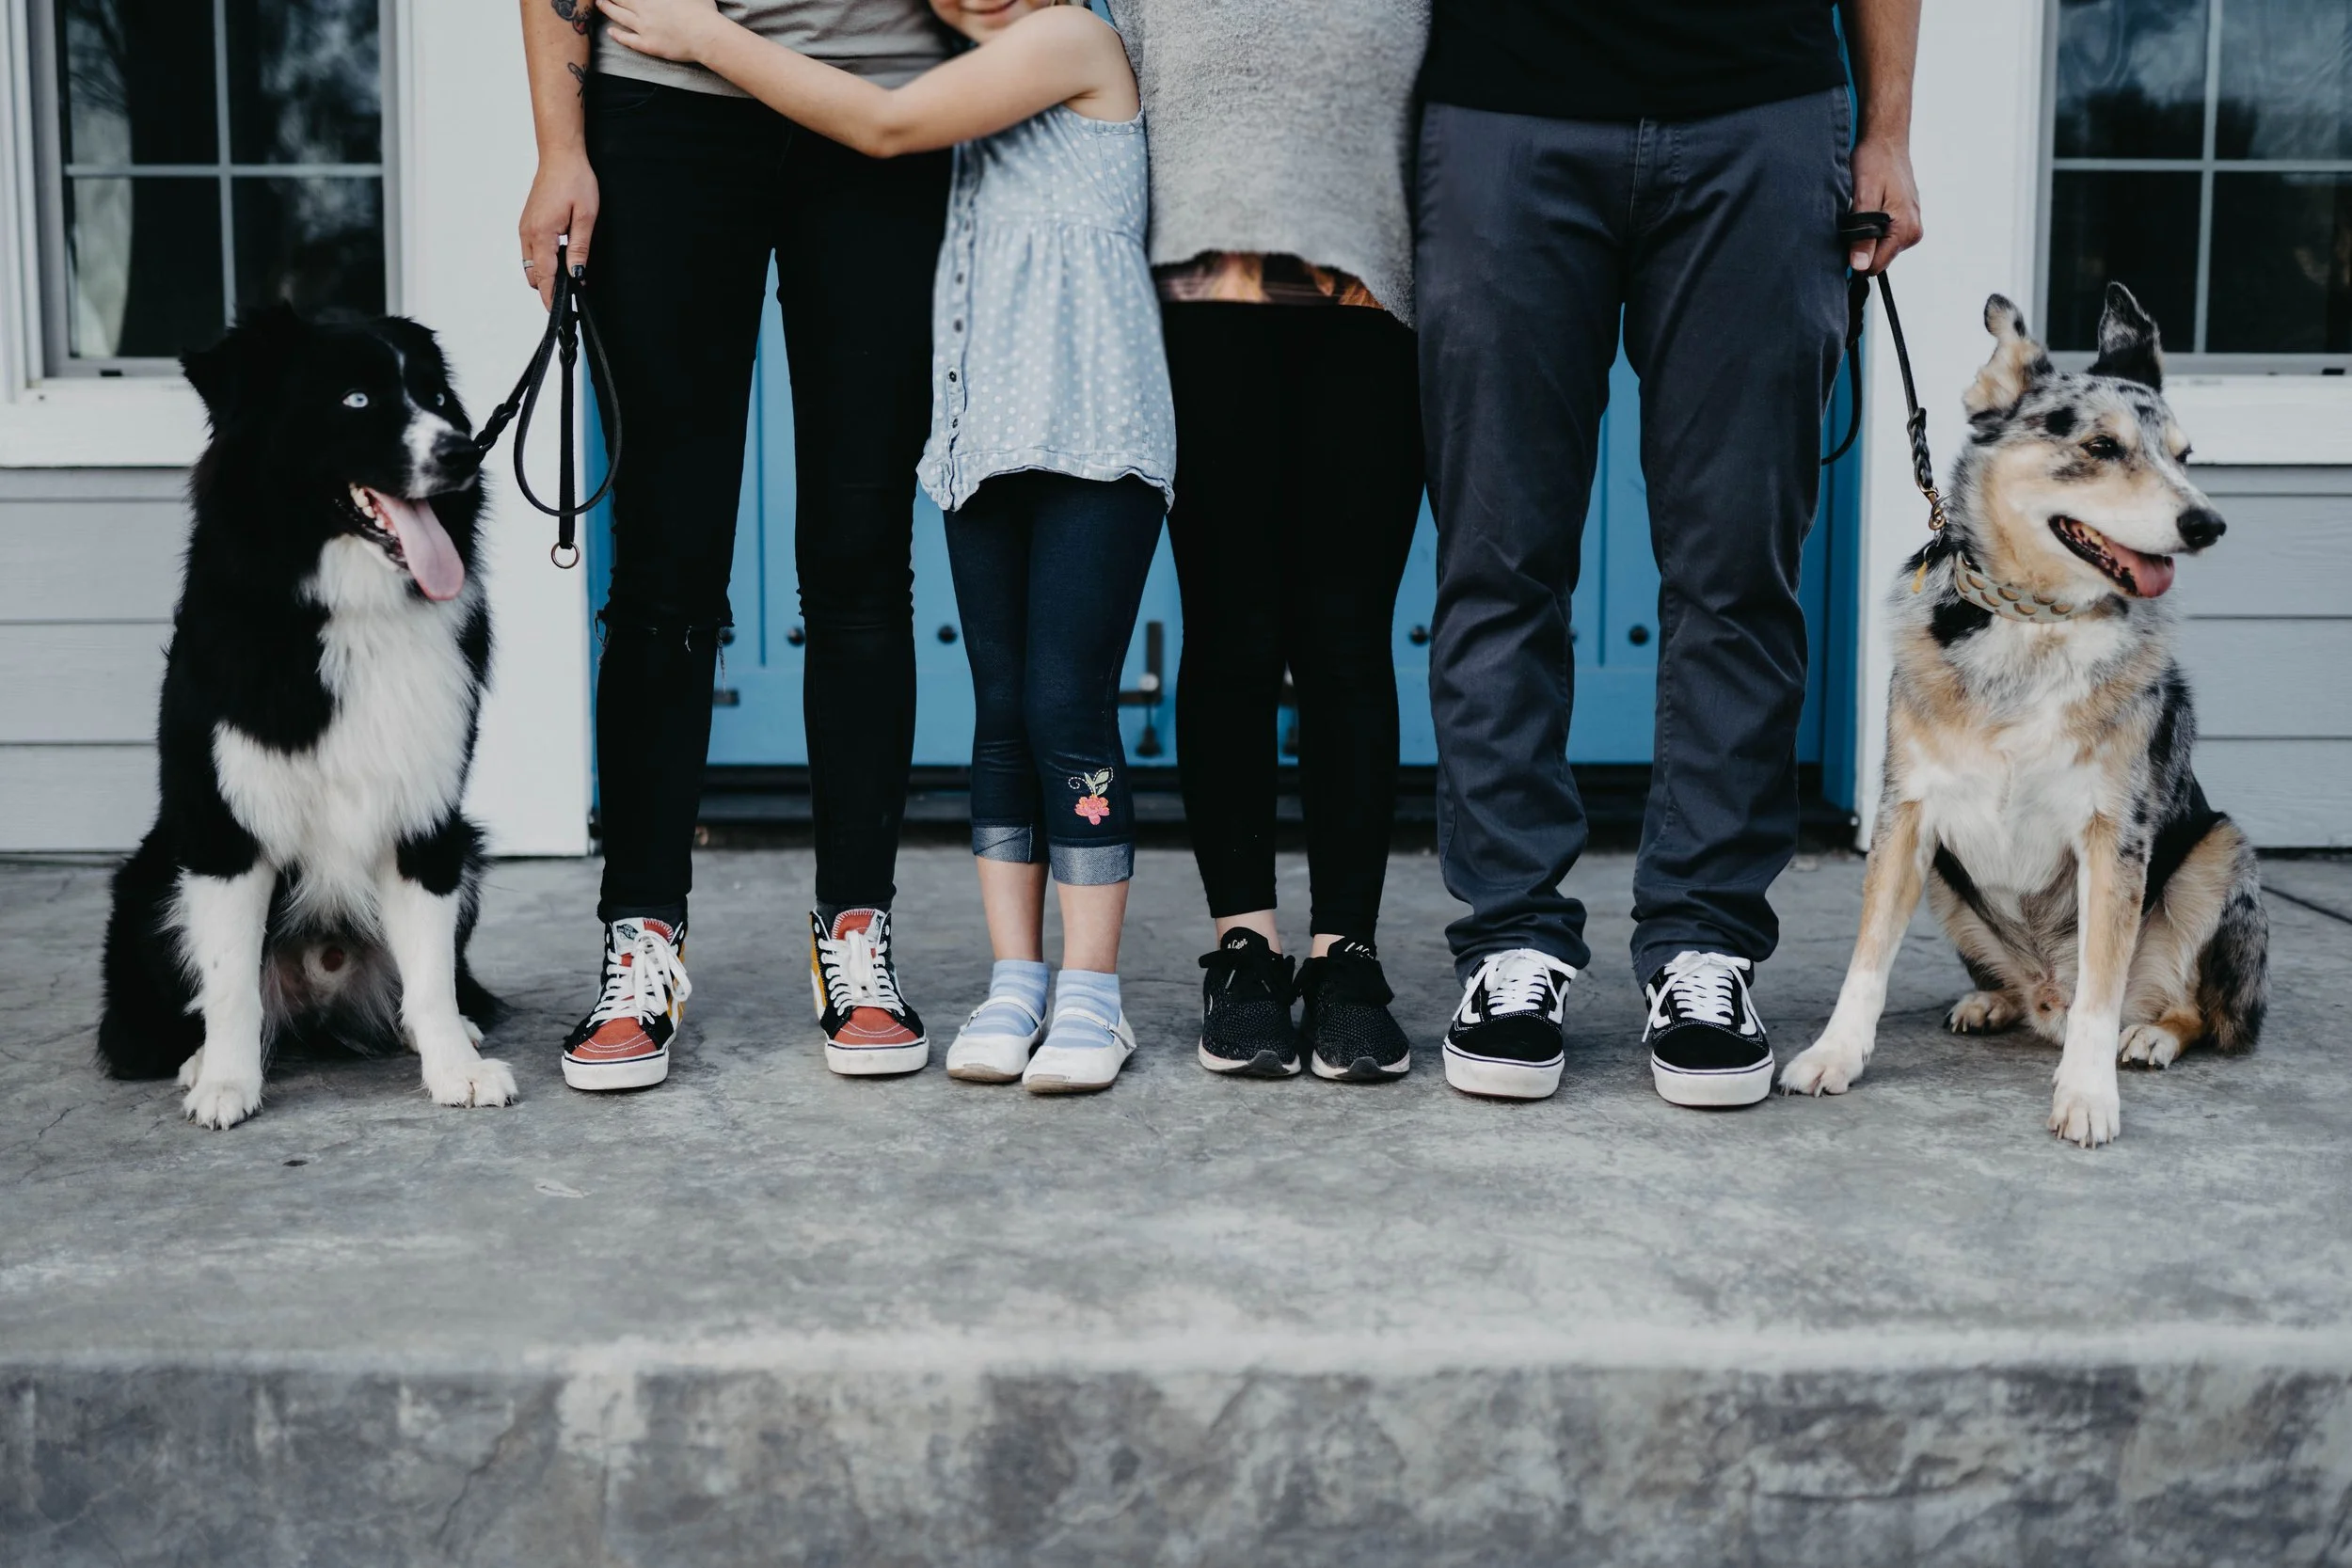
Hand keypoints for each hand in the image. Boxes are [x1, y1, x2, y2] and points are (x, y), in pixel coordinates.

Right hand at [519, 148, 598, 310]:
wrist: (560, 156)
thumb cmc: (575, 180)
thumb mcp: (586, 217)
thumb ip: (579, 249)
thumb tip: (577, 275)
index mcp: (542, 234)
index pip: (544, 277)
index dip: (550, 297)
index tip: (556, 313)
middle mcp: (528, 233)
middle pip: (534, 275)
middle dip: (549, 287)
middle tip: (571, 293)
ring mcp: (525, 228)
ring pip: (531, 265)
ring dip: (546, 274)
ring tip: (568, 274)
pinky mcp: (526, 223)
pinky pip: (530, 252)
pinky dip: (543, 261)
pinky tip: (560, 255)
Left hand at [597, 0, 721, 63]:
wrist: (705, 35)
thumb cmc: (702, 11)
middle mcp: (644, 9)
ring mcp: (644, 27)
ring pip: (619, 16)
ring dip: (607, 8)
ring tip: (600, 3)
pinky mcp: (649, 45)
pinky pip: (628, 40)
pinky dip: (618, 35)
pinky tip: (611, 31)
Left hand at [1849, 135, 1922, 274]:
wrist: (1886, 142)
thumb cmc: (1874, 163)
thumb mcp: (1863, 198)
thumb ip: (1863, 234)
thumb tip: (1860, 265)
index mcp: (1906, 230)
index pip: (1874, 266)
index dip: (1855, 256)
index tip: (1846, 236)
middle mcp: (1914, 232)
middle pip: (1878, 259)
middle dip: (1861, 245)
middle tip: (1854, 217)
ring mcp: (1912, 227)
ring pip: (1880, 249)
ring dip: (1866, 236)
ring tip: (1863, 209)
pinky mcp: (1907, 221)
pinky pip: (1885, 237)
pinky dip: (1873, 228)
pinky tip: (1870, 208)